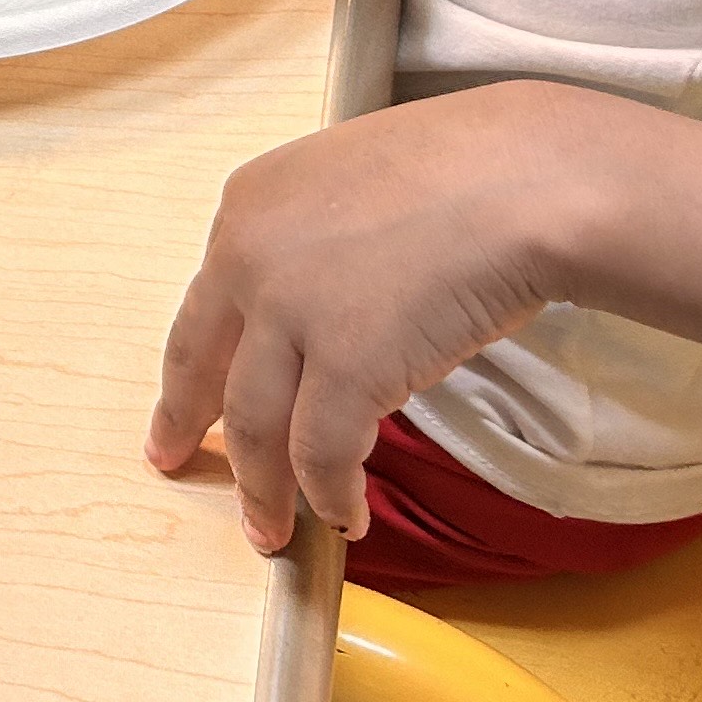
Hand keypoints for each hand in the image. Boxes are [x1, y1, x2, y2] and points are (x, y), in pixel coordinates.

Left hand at [149, 85, 578, 553]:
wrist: (528, 179)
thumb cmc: (470, 172)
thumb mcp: (354, 184)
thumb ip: (318, 243)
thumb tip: (324, 312)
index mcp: (248, 206)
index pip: (207, 302)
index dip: (196, 360)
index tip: (185, 394)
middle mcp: (249, 257)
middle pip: (205, 364)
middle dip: (186, 424)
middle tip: (173, 461)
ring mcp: (291, 313)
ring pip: (255, 426)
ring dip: (262, 489)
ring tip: (269, 530)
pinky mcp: (346, 367)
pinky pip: (323, 455)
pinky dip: (332, 495)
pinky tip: (347, 518)